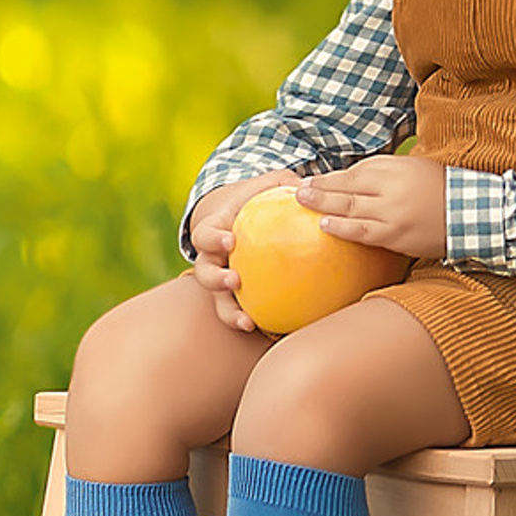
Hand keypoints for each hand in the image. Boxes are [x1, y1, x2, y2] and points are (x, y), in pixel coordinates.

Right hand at [186, 169, 299, 333]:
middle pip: (204, 272)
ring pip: (218, 301)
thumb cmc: (260, 200)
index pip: (205, 234)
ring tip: (247, 321)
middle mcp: (213, 259)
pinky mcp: (238, 297)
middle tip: (233, 281)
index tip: (230, 240)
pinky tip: (276, 331)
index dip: (213, 239)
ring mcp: (222, 280)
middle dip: (215, 279)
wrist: (244, 221)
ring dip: (229, 312)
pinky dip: (257, 323)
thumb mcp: (271, 185)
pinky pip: (244, 312)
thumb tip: (310, 186)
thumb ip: (286, 184)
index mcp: (216, 230)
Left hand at [296, 156, 447, 259]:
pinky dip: (342, 230)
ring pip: (351, 211)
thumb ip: (378, 170)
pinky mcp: (396, 237)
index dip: (328, 178)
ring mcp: (393, 216)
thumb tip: (342, 178)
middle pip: (348, 190)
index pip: (354, 174)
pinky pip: (364, 234)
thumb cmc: (436, 187)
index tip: (309, 180)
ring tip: (304, 204)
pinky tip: (326, 227)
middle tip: (298, 191)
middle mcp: (392, 192)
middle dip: (319, 190)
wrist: (469, 213)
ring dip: (325, 208)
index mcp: (396, 171)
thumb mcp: (409, 167)